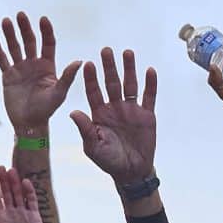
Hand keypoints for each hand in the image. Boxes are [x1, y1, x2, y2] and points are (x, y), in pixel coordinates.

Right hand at [0, 12, 84, 137]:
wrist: (29, 124)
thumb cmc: (47, 110)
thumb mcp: (59, 93)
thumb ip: (68, 77)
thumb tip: (80, 61)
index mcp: (48, 66)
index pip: (48, 43)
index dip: (46, 31)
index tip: (43, 19)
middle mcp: (34, 64)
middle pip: (30, 41)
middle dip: (25, 28)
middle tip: (21, 14)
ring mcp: (20, 69)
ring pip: (14, 47)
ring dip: (10, 34)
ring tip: (6, 21)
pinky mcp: (8, 75)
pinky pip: (2, 59)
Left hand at [69, 47, 159, 187]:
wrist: (131, 172)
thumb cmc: (109, 161)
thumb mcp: (93, 147)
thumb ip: (85, 128)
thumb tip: (73, 111)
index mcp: (99, 113)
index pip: (94, 92)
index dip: (91, 79)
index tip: (88, 64)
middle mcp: (114, 108)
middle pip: (111, 83)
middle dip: (109, 67)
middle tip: (106, 50)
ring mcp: (131, 110)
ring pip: (130, 85)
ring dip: (129, 69)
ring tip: (127, 52)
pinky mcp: (147, 115)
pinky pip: (149, 96)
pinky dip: (150, 84)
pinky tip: (149, 70)